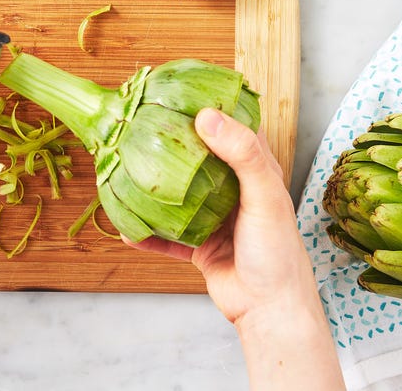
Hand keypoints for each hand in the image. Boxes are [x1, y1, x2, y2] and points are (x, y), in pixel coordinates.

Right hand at [128, 108, 344, 388]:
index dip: (212, 109)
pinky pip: (167, 238)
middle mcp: (234, 192)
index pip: (234, 130)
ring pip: (178, 197)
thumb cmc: (277, 252)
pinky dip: (147, 234)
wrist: (270, 310)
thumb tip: (206, 117)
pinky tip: (124, 228)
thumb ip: (241, 154)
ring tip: (127, 170)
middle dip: (174, 145)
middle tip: (143, 126)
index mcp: (256, 173)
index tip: (180, 92)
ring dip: (155, 188)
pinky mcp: (200, 247)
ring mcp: (215, 219)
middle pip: (199, 160)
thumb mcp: (264, 196)